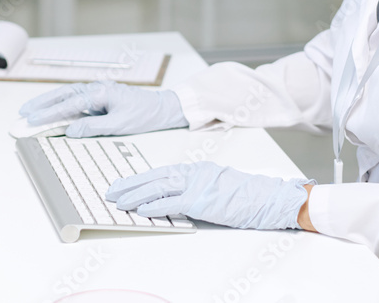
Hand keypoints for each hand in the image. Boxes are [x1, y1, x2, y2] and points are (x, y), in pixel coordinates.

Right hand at [18, 80, 188, 136]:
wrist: (162, 108)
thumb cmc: (144, 116)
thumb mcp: (120, 125)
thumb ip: (93, 127)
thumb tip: (70, 129)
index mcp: (100, 93)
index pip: (68, 104)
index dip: (48, 113)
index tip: (31, 120)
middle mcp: (96, 88)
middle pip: (62, 94)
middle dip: (41, 103)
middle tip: (22, 112)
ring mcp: (97, 91)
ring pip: (67, 94)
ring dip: (48, 102)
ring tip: (30, 110)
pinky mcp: (99, 96)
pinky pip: (75, 99)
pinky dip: (61, 104)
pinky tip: (51, 110)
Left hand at [105, 161, 312, 230]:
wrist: (266, 197)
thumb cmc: (246, 195)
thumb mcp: (216, 186)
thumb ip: (195, 188)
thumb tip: (175, 199)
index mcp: (196, 169)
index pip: (161, 172)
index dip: (140, 178)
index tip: (124, 184)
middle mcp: (194, 172)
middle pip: (154, 177)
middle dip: (130, 185)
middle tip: (111, 191)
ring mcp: (197, 184)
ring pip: (158, 188)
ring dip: (136, 195)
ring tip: (119, 201)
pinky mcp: (202, 199)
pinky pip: (172, 203)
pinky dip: (154, 206)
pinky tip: (141, 210)